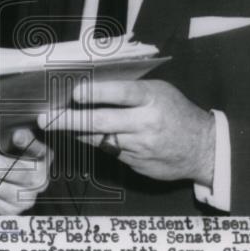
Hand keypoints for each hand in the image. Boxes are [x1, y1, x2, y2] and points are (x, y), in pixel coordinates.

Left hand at [37, 79, 214, 184]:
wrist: (202, 148)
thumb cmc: (175, 112)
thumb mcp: (160, 92)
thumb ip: (131, 90)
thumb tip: (92, 87)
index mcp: (152, 99)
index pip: (121, 93)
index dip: (97, 92)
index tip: (74, 93)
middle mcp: (145, 123)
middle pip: (102, 121)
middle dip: (70, 120)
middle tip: (47, 118)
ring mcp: (140, 146)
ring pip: (100, 139)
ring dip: (77, 131)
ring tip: (56, 124)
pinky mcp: (137, 164)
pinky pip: (109, 151)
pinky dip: (96, 142)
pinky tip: (84, 135)